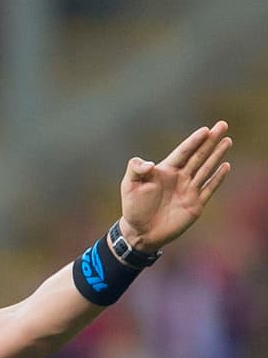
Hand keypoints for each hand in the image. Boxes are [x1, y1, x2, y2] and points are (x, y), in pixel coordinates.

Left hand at [118, 121, 231, 250]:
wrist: (140, 233)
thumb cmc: (133, 208)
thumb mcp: (129, 185)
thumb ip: (135, 169)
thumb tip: (149, 164)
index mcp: (166, 170)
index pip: (183, 151)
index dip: (194, 141)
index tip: (205, 130)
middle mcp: (180, 177)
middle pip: (198, 155)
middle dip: (210, 141)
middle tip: (222, 125)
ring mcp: (188, 190)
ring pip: (206, 168)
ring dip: (217, 155)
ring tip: (227, 140)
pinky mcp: (194, 205)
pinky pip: (209, 188)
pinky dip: (217, 178)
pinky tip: (226, 166)